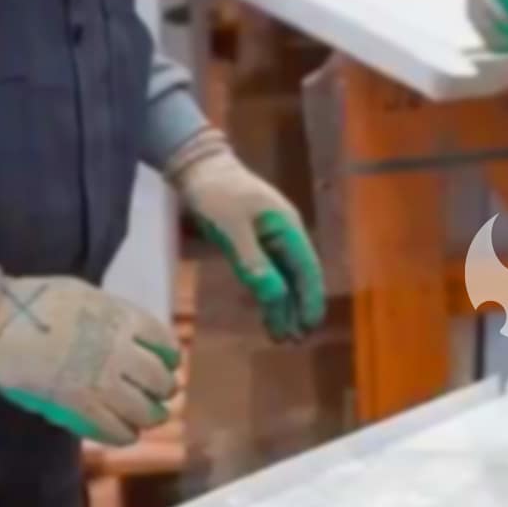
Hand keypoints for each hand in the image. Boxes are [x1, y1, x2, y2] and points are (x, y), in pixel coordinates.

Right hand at [0, 270, 181, 446]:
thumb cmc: (31, 301)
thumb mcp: (85, 294)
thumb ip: (112, 315)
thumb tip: (127, 332)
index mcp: (122, 318)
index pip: (164, 342)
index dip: (169, 357)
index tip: (166, 363)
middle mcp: (120, 350)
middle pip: (160, 380)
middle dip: (162, 390)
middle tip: (156, 395)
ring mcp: (101, 380)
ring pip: (146, 410)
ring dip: (149, 416)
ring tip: (145, 418)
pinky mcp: (79, 406)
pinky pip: (116, 430)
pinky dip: (125, 434)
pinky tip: (123, 433)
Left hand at [165, 130, 324, 342]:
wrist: (197, 167)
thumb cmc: (216, 194)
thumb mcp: (232, 229)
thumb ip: (254, 263)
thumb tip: (276, 297)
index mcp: (288, 228)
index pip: (307, 269)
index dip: (310, 298)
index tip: (309, 326)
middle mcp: (286, 234)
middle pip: (298, 276)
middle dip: (297, 308)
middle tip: (293, 339)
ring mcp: (271, 238)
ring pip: (284, 276)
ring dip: (283, 305)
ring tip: (281, 334)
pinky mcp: (255, 241)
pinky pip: (269, 271)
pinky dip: (269, 292)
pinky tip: (268, 311)